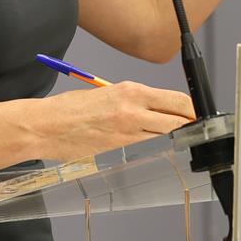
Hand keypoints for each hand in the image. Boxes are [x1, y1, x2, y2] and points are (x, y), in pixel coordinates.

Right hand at [36, 81, 194, 159]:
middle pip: (178, 120)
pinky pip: (145, 147)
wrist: (45, 126)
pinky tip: (151, 145)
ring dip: (173, 137)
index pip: (177, 100)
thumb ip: (132, 100)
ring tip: (176, 137)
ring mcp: (127, 132)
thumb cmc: (70, 108)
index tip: (195, 113)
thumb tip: (153, 108)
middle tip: (193, 128)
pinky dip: (152, 146)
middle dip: (189, 125)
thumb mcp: (107, 93)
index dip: (192, 109)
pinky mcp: (118, 150)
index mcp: (131, 91)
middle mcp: (133, 110)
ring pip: (165, 136)